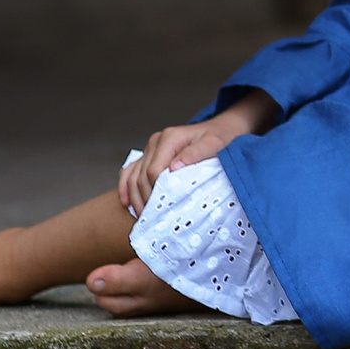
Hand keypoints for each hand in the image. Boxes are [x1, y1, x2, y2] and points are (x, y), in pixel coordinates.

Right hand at [119, 90, 278, 214]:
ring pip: (133, 175)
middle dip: (144, 198)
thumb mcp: (214, 144)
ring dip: (134, 197)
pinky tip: (126, 202)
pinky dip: (126, 187)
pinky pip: (131, 171)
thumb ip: (196, 153)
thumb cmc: (221, 137)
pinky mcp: (150, 154)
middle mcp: (156, 141)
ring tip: (141, 217)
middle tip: (150, 219)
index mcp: (170, 138)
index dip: (155, 192)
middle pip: (141, 176)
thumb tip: (173, 168)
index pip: (154, 170)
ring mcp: (151, 148)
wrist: (223, 129)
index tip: (162, 210)